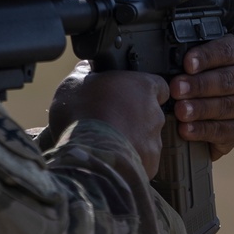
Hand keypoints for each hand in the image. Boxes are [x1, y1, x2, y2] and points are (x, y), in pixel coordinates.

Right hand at [48, 62, 168, 177]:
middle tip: (109, 122)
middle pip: (150, 114)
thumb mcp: (75, 82)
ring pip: (146, 140)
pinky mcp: (150, 166)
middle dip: (134, 119)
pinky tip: (109, 160)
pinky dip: (129, 162)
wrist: (89, 155)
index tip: (129, 96)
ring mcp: (154, 143)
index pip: (158, 86)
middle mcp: (156, 114)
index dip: (144, 91)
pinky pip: (141, 162)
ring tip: (105, 144)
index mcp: (144, 87)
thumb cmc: (83, 114)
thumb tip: (88, 67)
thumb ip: (87, 72)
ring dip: (131, 141)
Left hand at [169, 35, 233, 160]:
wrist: (202, 111)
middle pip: (227, 80)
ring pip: (226, 106)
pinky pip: (225, 131)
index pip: (227, 50)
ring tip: (180, 111)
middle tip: (177, 89)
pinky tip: (186, 129)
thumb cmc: (196, 78)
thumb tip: (167, 62)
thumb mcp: (193, 63)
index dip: (206, 57)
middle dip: (199, 85)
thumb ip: (186, 61)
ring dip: (200, 108)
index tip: (187, 64)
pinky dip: (203, 130)